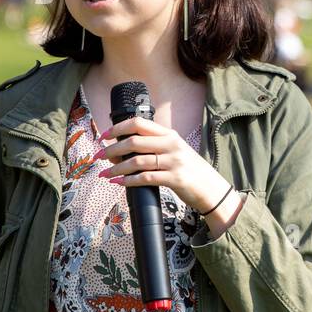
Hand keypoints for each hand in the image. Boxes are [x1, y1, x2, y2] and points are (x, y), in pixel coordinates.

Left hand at [97, 115, 231, 213]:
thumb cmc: (190, 170)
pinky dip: (129, 181)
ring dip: (117, 168)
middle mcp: (172, 145)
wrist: (212, 188)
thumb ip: (156, 145)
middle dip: (111, 149)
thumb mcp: (176, 150)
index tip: (104, 136)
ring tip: (106, 173)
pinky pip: (146, 178)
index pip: (139, 123)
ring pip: (137, 161)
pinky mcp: (175, 179)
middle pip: (134, 142)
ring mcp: (174, 161)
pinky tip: (119, 183)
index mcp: (170, 134)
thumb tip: (124, 147)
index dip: (118, 128)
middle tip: (99, 156)